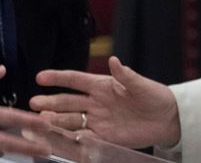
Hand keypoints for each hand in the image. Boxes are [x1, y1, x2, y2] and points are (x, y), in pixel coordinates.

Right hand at [29, 56, 180, 148]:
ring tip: (40, 122)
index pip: (75, 80)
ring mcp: (98, 120)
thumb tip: (114, 61)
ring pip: (70, 120)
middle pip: (67, 102)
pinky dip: (70, 139)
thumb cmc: (154, 96)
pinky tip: (58, 140)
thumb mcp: (141, 85)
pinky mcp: (103, 137)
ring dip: (55, 121)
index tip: (41, 77)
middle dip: (49, 103)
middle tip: (33, 104)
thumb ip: (126, 76)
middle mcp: (96, 102)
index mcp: (102, 85)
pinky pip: (83, 138)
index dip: (57, 78)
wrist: (167, 119)